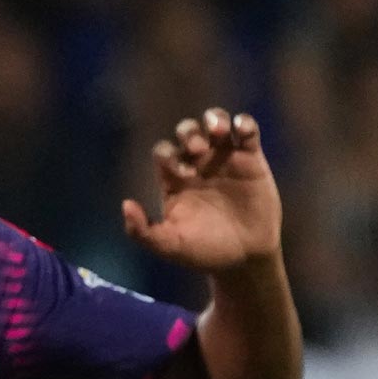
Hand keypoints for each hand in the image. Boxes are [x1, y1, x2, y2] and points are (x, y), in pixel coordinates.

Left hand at [122, 108, 280, 271]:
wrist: (244, 259)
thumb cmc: (203, 251)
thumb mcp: (169, 246)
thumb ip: (142, 231)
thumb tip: (126, 205)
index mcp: (174, 178)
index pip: (164, 151)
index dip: (169, 155)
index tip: (183, 174)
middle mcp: (197, 163)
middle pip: (187, 131)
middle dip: (189, 134)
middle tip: (198, 151)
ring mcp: (224, 158)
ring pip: (215, 122)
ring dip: (214, 119)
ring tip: (219, 132)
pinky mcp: (251, 159)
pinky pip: (247, 130)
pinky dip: (244, 123)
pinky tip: (242, 131)